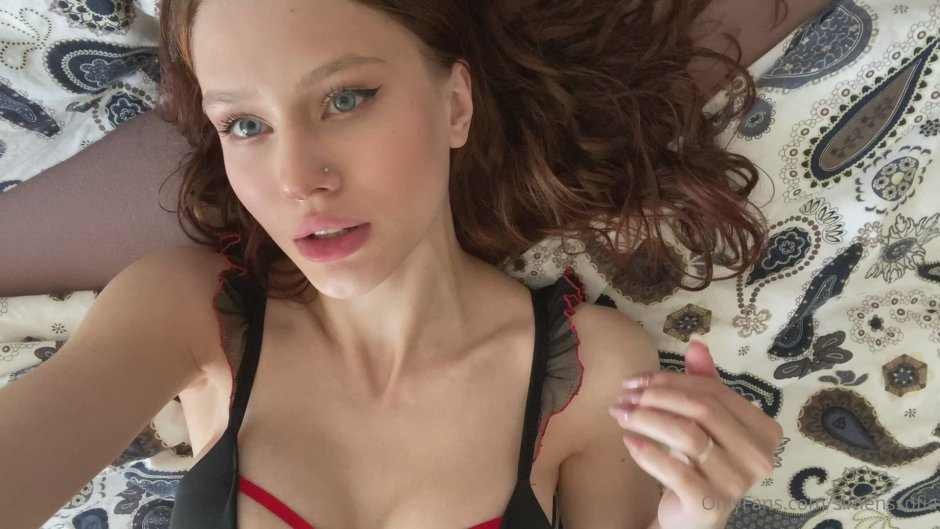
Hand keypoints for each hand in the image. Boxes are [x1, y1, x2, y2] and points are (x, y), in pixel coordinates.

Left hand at [606, 335, 783, 528]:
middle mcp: (758, 457)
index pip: (714, 392)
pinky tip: (628, 441)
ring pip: (686, 435)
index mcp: (763, 430)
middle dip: (656, 398)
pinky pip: (674, 471)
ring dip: (646, 420)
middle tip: (623, 396)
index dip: (671, 380)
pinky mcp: (710, 505)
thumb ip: (705, 383)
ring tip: (619, 414)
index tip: (635, 380)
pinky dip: (647, 453)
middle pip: (701, 410)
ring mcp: (737, 483)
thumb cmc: (702, 463)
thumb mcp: (705, 420)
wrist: (694, 517)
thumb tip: (696, 343)